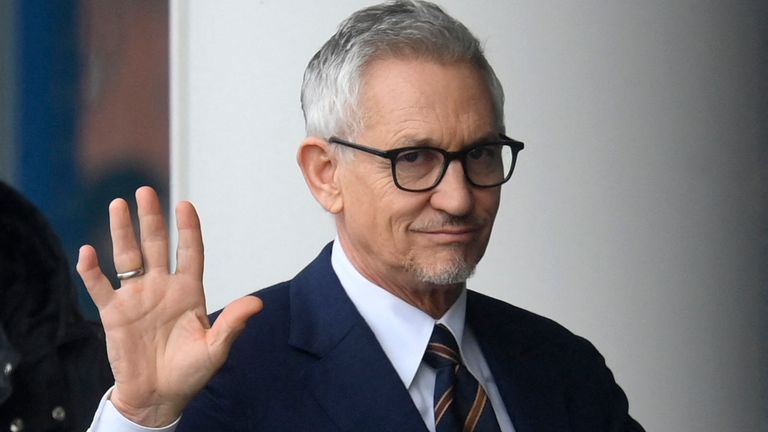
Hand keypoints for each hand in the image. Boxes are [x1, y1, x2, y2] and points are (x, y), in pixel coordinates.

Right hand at [77, 186, 262, 426]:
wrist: (158, 397)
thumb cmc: (189, 373)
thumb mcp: (215, 349)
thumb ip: (232, 324)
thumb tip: (257, 304)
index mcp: (189, 292)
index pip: (190, 253)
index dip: (188, 229)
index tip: (185, 205)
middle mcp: (162, 288)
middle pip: (156, 246)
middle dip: (151, 219)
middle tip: (145, 191)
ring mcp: (137, 298)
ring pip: (127, 258)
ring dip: (122, 232)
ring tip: (118, 204)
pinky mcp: (114, 313)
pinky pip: (100, 287)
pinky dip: (92, 271)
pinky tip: (88, 252)